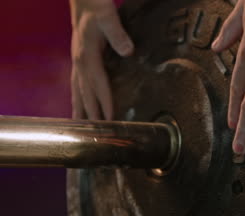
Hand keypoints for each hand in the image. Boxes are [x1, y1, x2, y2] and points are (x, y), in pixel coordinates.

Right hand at [70, 0, 133, 119]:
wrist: (84, 1)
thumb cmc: (96, 8)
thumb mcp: (108, 18)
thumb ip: (117, 34)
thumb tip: (128, 51)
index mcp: (87, 55)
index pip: (98, 84)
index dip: (104, 102)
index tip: (110, 119)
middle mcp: (79, 62)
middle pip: (85, 93)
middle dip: (91, 114)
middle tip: (95, 134)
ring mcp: (77, 62)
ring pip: (77, 91)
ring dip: (80, 110)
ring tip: (80, 128)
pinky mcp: (78, 61)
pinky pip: (76, 84)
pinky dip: (77, 98)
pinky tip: (79, 106)